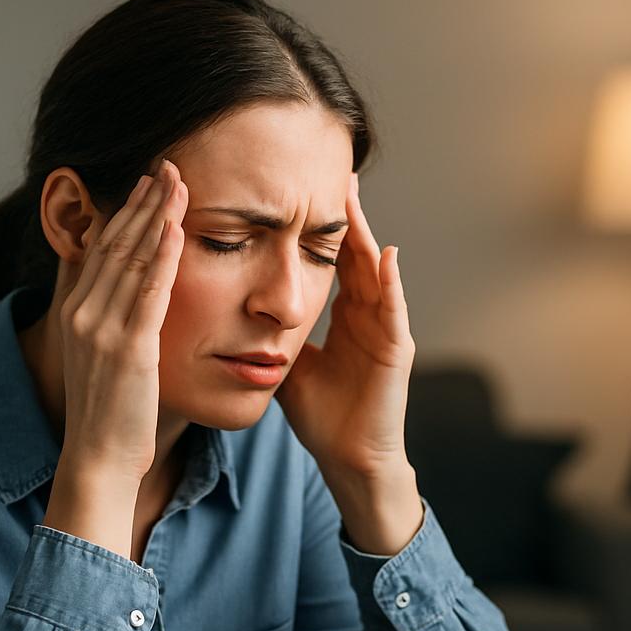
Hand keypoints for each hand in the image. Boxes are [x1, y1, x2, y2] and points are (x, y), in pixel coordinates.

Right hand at [57, 159, 187, 487]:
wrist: (98, 459)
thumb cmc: (109, 416)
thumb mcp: (98, 359)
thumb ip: (107, 321)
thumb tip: (117, 295)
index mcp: (75, 313)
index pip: (101, 248)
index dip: (124, 212)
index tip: (145, 183)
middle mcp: (83, 313)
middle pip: (115, 242)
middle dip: (142, 201)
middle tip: (166, 165)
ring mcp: (103, 329)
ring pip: (131, 257)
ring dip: (156, 215)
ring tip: (176, 181)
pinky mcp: (129, 348)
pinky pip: (150, 291)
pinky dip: (163, 255)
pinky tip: (176, 227)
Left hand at [275, 172, 414, 480]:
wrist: (348, 458)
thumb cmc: (322, 418)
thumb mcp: (289, 366)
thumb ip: (271, 334)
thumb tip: (234, 311)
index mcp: (344, 319)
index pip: (332, 262)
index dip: (319, 229)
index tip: (305, 191)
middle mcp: (367, 317)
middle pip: (356, 254)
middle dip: (346, 216)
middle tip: (337, 172)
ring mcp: (385, 330)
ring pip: (375, 271)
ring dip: (366, 234)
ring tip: (354, 197)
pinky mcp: (396, 349)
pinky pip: (393, 308)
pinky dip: (390, 281)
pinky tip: (385, 254)